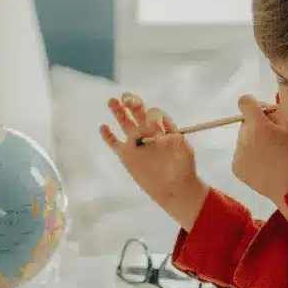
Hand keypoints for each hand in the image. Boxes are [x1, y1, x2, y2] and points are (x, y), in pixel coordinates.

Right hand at [100, 93, 207, 227]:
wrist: (175, 189)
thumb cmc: (184, 169)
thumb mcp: (185, 151)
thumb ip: (175, 139)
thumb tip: (162, 131)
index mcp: (162, 129)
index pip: (154, 114)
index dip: (152, 114)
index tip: (153, 121)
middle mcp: (148, 133)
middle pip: (138, 113)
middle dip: (132, 103)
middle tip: (127, 98)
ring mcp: (136, 143)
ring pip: (124, 123)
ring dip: (118, 111)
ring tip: (112, 101)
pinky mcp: (126, 155)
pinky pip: (114, 143)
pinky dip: (107, 136)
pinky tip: (103, 127)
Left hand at [229, 95, 287, 203]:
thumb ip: (275, 111)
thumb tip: (262, 108)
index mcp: (258, 125)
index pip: (244, 102)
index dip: (252, 103)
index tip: (260, 111)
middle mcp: (243, 138)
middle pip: (245, 124)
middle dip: (256, 127)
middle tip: (272, 138)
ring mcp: (237, 154)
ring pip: (243, 140)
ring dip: (253, 142)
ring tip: (270, 156)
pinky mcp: (236, 168)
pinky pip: (241, 155)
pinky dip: (250, 157)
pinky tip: (264, 166)